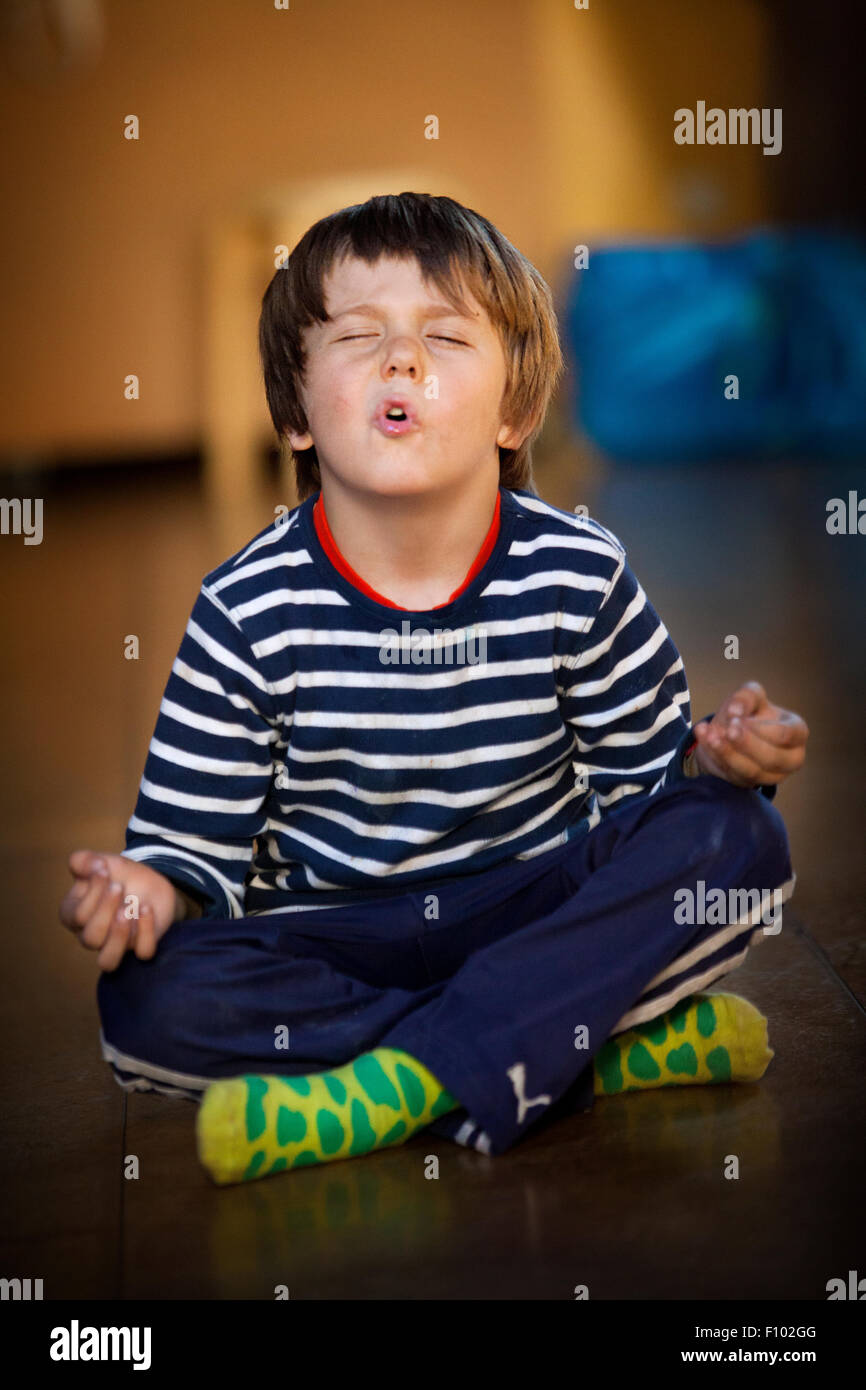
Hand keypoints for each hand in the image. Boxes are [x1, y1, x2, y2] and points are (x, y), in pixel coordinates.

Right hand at [59, 851, 181, 971]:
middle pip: (90, 939)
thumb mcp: (101, 862)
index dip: (92, 891)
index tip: (105, 869)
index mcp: (75, 915)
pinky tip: (147, 909)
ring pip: (108, 961)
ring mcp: (117, 943)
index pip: (75, 915)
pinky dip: (146, 932)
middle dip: (105, 910)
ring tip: (129, 908)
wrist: (149, 882)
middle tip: (118, 887)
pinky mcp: (141, 944)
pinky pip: (142, 952)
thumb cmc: (118, 876)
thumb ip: (85, 860)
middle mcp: (92, 935)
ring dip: (118, 935)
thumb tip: (90, 865)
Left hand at [692, 681, 807, 788]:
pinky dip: (716, 757)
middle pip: (771, 758)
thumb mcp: (750, 696)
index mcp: (798, 732)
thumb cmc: (750, 712)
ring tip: (711, 735)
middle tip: (728, 729)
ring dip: (727, 753)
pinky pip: (732, 775)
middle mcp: (790, 758)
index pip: (787, 735)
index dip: (761, 728)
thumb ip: (746, 696)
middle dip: (747, 744)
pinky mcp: (748, 784)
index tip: (737, 717)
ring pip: (751, 771)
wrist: (730, 731)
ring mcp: (770, 775)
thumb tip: (735, 710)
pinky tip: (705, 738)